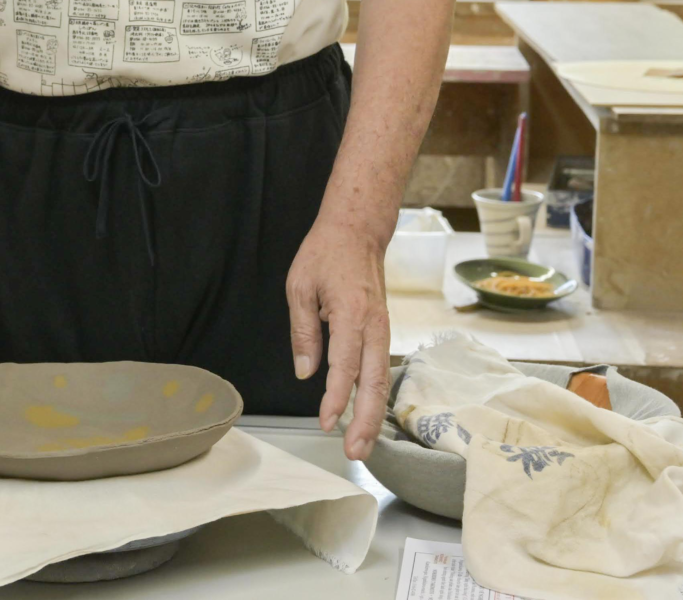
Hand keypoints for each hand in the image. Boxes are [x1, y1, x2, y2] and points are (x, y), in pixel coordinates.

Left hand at [285, 216, 391, 459]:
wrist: (358, 231)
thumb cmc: (325, 254)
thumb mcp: (300, 286)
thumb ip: (303, 331)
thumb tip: (305, 371)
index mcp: (352, 313)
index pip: (345, 365)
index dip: (336, 397)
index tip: (326, 422)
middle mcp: (374, 326)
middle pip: (374, 382)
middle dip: (366, 421)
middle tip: (354, 453)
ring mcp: (383, 329)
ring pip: (382, 380)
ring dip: (374, 415)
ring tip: (362, 447)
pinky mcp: (382, 331)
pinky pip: (381, 369)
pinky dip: (375, 396)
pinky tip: (366, 417)